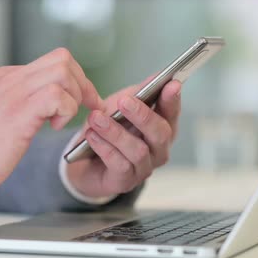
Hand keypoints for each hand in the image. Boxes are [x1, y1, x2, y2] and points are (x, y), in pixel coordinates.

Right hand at [0, 48, 101, 195]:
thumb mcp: (5, 114)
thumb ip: (27, 102)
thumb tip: (55, 103)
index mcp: (9, 77)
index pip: (56, 60)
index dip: (78, 79)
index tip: (86, 101)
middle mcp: (12, 78)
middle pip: (63, 59)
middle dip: (83, 85)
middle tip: (84, 109)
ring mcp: (14, 92)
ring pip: (63, 71)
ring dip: (73, 97)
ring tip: (60, 119)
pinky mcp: (18, 111)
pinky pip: (57, 96)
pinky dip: (65, 111)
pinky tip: (52, 127)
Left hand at [66, 75, 181, 197]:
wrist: (84, 162)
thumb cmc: (109, 130)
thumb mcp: (121, 106)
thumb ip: (139, 92)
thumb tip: (158, 75)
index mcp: (162, 128)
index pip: (172, 113)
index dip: (173, 99)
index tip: (171, 84)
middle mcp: (159, 150)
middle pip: (160, 133)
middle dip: (142, 116)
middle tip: (123, 101)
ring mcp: (144, 168)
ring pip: (138, 150)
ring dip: (115, 132)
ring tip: (95, 118)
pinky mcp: (126, 182)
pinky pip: (119, 164)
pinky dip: (104, 148)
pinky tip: (91, 136)